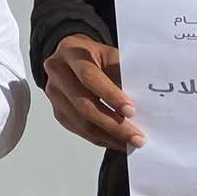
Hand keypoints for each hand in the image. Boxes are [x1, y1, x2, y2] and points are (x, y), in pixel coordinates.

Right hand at [43, 34, 142, 150]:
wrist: (72, 57)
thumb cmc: (95, 56)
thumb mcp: (110, 55)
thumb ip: (121, 74)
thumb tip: (142, 102)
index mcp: (71, 52)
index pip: (89, 76)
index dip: (110, 95)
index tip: (131, 111)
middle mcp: (57, 73)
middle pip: (84, 105)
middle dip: (113, 124)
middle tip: (137, 136)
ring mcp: (54, 94)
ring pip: (81, 123)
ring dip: (109, 136)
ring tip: (131, 142)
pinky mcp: (58, 112)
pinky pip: (81, 131)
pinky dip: (102, 139)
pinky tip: (118, 141)